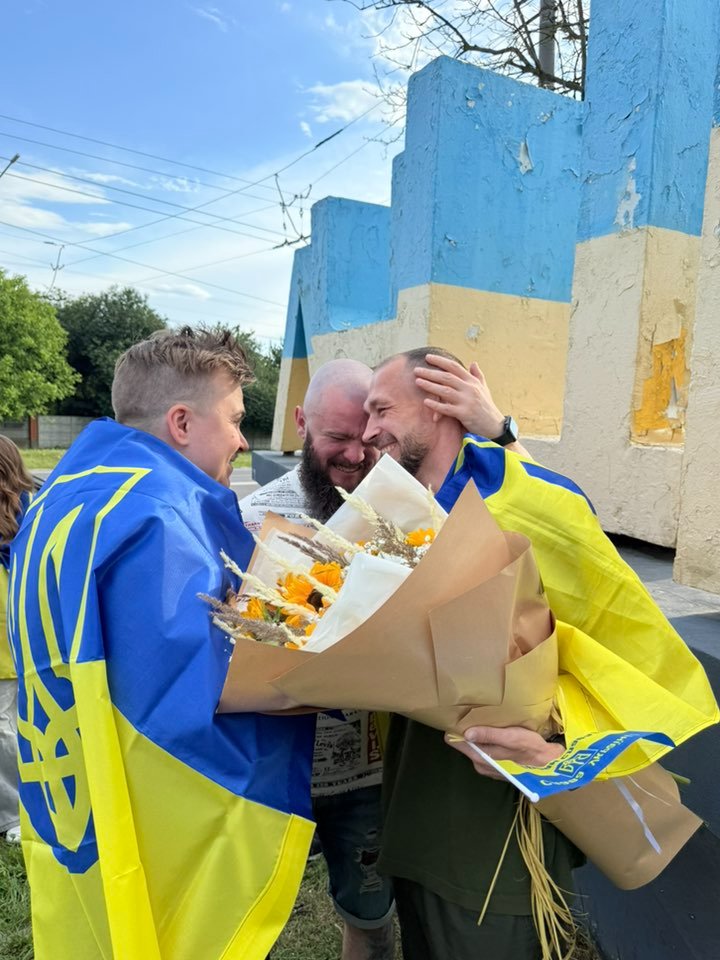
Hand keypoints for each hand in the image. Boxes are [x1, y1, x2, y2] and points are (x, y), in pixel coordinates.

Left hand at [415, 355, 504, 436]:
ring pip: (445, 391)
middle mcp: (470, 389)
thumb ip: (477, 375)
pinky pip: (447, 408)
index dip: (440, 361)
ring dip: (430, 386)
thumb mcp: (484, 389)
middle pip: (447, 377)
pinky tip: (426, 402)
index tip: (428, 357)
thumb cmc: (487, 407)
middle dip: (430, 373)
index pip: (454, 367)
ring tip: (417, 382)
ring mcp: (467, 401)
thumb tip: (473, 362)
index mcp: (472, 381)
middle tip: (416, 370)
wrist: (495, 426)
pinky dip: (436, 405)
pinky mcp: (465, 414)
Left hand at [445, 725, 564, 779]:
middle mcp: (481, 765)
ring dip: (478, 734)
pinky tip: (494, 730)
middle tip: (471, 711)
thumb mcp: (511, 738)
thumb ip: (489, 735)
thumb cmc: (531, 748)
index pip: (456, 742)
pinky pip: (485, 750)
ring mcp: (489, 767)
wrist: (551, 765)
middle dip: (467, 730)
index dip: (456, 728)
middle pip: (465, 744)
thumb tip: (466, 733)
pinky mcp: (497, 766)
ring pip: (475, 747)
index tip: (458, 714)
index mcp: (481, 759)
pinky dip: (487, 740)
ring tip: (481, 717)